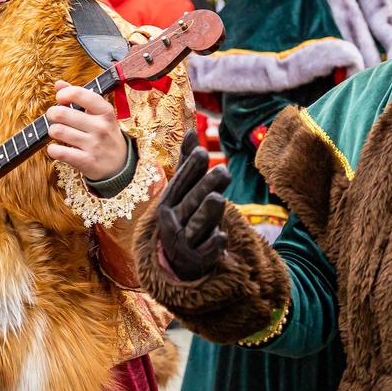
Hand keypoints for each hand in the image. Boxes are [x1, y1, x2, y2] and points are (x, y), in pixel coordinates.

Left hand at [46, 80, 127, 181]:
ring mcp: (94, 145)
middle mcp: (101, 127)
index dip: (64, 94)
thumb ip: (79, 97)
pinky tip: (57, 148)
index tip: (61, 99)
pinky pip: (58, 152)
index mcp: (105, 111)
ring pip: (57, 131)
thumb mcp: (99, 114)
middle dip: (52, 113)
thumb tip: (58, 83)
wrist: (120, 164)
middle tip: (54, 117)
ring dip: (52, 131)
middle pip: (62, 113)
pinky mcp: (86, 161)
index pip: (80, 94)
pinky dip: (52, 150)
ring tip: (57, 132)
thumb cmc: (105, 134)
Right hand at [157, 131, 230, 280]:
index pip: (180, 182)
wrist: (177, 259)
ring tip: (219, 198)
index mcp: (168, 202)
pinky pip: (206, 251)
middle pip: (191, 202)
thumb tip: (192, 130)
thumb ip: (187, 163)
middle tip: (223, 170)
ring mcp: (184, 242)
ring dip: (208, 213)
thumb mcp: (181, 190)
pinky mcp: (197, 259)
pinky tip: (222, 237)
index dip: (191, 168)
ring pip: (197, 225)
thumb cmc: (183, 214)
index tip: (202, 151)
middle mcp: (173, 222)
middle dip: (205, 186)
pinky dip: (214, 245)